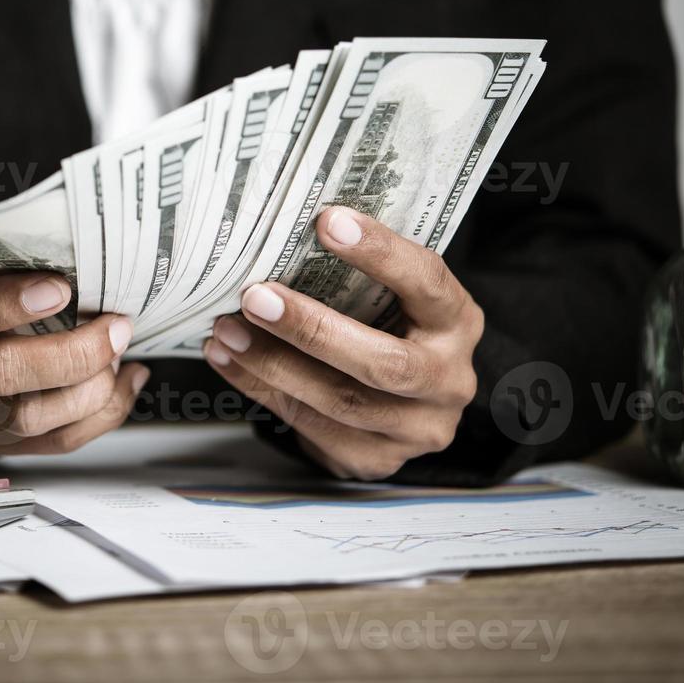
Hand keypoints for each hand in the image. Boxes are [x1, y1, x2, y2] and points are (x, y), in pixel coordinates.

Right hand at [0, 259, 148, 454]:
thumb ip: (28, 256)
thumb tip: (91, 261)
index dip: (11, 303)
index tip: (61, 288)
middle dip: (72, 354)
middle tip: (116, 327)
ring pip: (29, 418)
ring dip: (92, 389)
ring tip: (118, 355)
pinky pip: (56, 440)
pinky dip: (104, 412)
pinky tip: (126, 380)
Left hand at [203, 206, 481, 480]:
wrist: (406, 407)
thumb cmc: (389, 330)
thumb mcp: (394, 298)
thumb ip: (358, 275)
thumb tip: (282, 234)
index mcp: (457, 322)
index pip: (427, 281)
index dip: (380, 253)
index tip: (327, 222)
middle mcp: (448, 380)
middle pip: (383, 362)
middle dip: (311, 328)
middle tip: (254, 297)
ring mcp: (417, 428)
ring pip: (340, 401)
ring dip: (273, 363)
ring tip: (227, 330)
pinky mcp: (377, 460)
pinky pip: (311, 427)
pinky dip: (262, 389)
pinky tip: (230, 360)